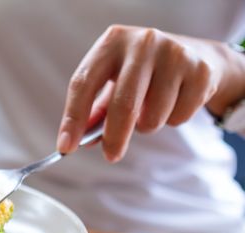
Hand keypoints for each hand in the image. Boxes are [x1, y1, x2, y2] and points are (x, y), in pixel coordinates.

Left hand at [56, 25, 244, 161]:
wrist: (193, 54)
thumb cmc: (141, 72)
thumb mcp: (112, 81)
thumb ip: (94, 111)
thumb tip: (78, 141)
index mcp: (111, 42)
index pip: (83, 84)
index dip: (73, 118)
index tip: (66, 146)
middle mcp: (142, 43)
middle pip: (123, 104)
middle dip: (114, 137)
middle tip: (110, 156)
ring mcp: (174, 54)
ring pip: (152, 117)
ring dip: (146, 126)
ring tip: (149, 109)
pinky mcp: (200, 71)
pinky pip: (178, 117)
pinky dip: (172, 120)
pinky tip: (174, 101)